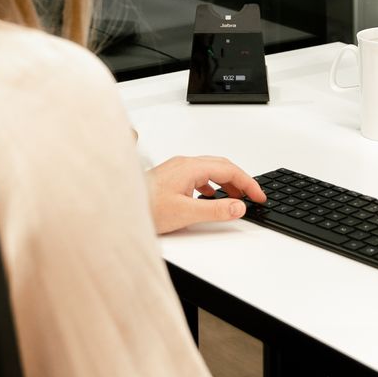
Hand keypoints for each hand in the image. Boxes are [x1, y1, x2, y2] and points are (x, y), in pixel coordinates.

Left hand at [145, 155, 266, 234]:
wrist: (118, 208)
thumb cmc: (145, 207)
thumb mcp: (185, 213)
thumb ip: (215, 210)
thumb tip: (239, 206)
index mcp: (190, 167)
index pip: (228, 169)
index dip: (248, 182)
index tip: (259, 195)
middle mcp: (184, 164)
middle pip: (221, 166)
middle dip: (240, 180)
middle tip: (254, 196)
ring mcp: (177, 169)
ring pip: (210, 170)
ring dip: (227, 182)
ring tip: (236, 198)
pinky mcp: (171, 177)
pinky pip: (199, 176)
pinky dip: (212, 185)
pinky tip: (211, 197)